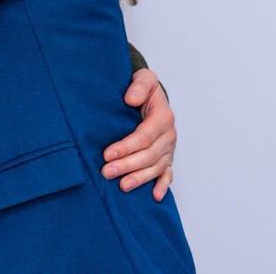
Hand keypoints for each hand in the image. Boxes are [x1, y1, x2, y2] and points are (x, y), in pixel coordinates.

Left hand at [101, 67, 175, 200]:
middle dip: (128, 165)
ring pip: (156, 167)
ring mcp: (169, 148)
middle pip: (149, 155)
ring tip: (122, 186)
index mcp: (163, 116)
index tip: (107, 154)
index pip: (144, 136)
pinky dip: (163, 185)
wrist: (151, 95)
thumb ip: (139, 85)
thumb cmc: (144, 88)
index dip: (126, 147)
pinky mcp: (167, 157)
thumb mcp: (143, 79)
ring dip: (139, 178)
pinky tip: (155, 196)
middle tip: (106, 172)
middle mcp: (169, 135)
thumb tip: (131, 99)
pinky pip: (168, 174)